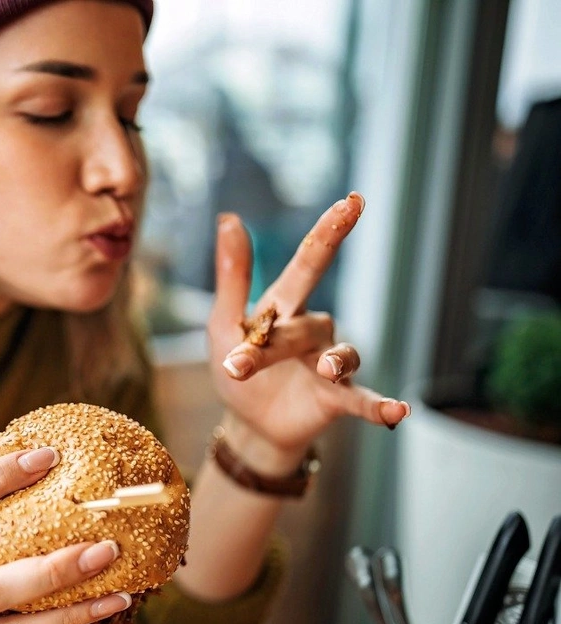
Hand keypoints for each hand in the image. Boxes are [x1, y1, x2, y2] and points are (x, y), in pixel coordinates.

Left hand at [208, 193, 410, 458]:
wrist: (247, 422)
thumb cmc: (236, 363)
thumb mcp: (224, 322)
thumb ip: (233, 275)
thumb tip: (229, 217)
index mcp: (283, 307)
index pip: (309, 263)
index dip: (329, 233)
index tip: (352, 202)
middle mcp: (312, 330)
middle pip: (303, 325)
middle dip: (279, 339)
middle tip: (246, 356)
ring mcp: (328, 364)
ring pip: (338, 356)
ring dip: (333, 362)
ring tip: (326, 368)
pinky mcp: (336, 399)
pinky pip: (362, 400)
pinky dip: (380, 406)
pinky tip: (399, 412)